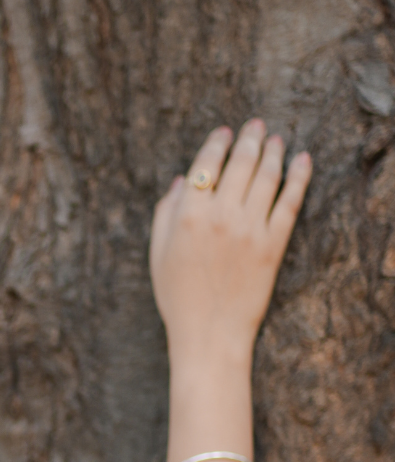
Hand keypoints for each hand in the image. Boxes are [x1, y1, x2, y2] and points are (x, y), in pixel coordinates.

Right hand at [150, 120, 310, 366]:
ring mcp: (249, 229)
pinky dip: (299, 176)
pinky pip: (290, 201)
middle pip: (241, 163)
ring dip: (274, 152)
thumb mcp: (158, 256)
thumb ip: (166, 214)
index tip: (225, 132)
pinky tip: (303, 160)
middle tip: (257, 126)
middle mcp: (220, 217)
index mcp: (188, 217)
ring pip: (267, 176)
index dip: (217, 143)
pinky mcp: (273, 244)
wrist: (208, 335)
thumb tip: (182, 181)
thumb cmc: (178, 298)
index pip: (207, 165)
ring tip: (277, 142)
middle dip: (250, 138)